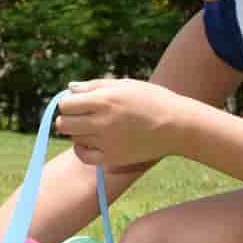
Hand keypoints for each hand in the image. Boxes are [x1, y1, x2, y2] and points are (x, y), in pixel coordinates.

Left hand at [54, 78, 184, 166]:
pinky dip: (82, 150)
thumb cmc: (152, 100)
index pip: (65, 105)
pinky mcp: (113, 158)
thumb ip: (94, 86)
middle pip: (64, 124)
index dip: (68, 103)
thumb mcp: (124, 84)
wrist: (178, 125)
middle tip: (82, 116)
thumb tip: (69, 89)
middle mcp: (102, 122)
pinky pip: (84, 156)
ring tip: (96, 127)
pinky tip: (92, 142)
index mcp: (104, 100)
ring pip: (74, 139)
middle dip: (68, 118)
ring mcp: (107, 142)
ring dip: (79, 132)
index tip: (78, 103)